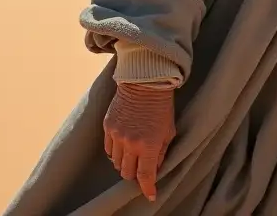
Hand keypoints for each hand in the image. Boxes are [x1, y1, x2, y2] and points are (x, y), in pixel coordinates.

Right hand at [103, 82, 175, 202]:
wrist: (144, 81)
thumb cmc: (161, 105)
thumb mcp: (169, 130)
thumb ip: (161, 152)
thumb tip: (155, 169)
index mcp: (148, 145)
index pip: (145, 177)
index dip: (147, 189)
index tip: (150, 195)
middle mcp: (130, 143)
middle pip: (127, 173)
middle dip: (135, 173)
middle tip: (141, 166)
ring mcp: (117, 135)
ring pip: (116, 163)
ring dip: (125, 162)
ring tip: (132, 153)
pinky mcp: (107, 127)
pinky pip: (109, 149)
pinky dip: (116, 151)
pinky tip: (123, 143)